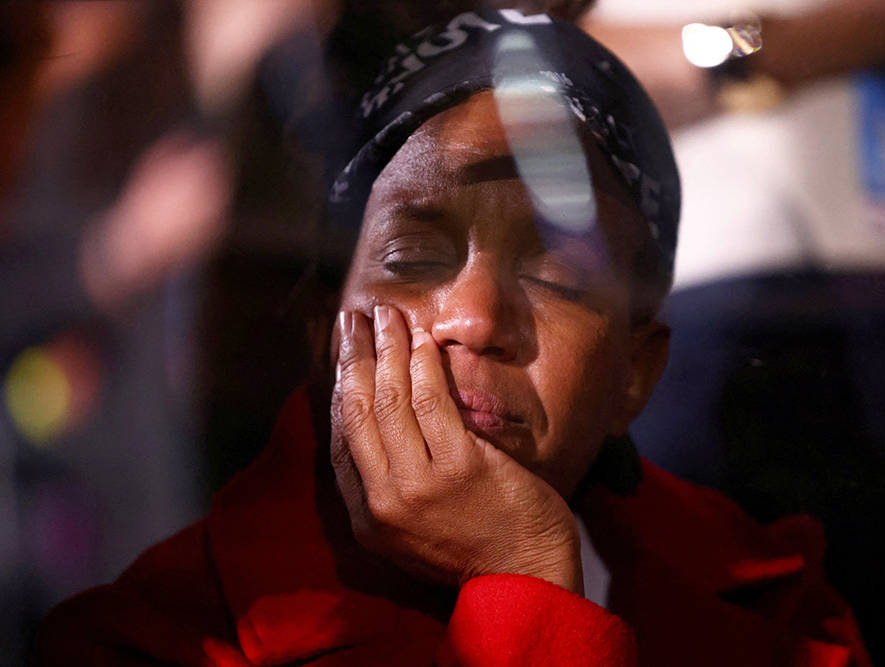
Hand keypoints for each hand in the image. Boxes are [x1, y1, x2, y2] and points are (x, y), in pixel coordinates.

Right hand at [330, 306, 583, 593]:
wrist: (525, 579)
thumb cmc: (475, 549)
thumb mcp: (410, 532)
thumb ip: (388, 486)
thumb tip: (376, 422)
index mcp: (367, 517)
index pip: (342, 437)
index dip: (340, 386)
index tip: (345, 353)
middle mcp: (384, 501)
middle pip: (358, 409)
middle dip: (354, 355)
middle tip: (354, 319)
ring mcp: (420, 485)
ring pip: (391, 399)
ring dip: (388, 349)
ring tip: (387, 315)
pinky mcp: (461, 468)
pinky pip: (433, 403)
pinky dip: (424, 366)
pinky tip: (424, 341)